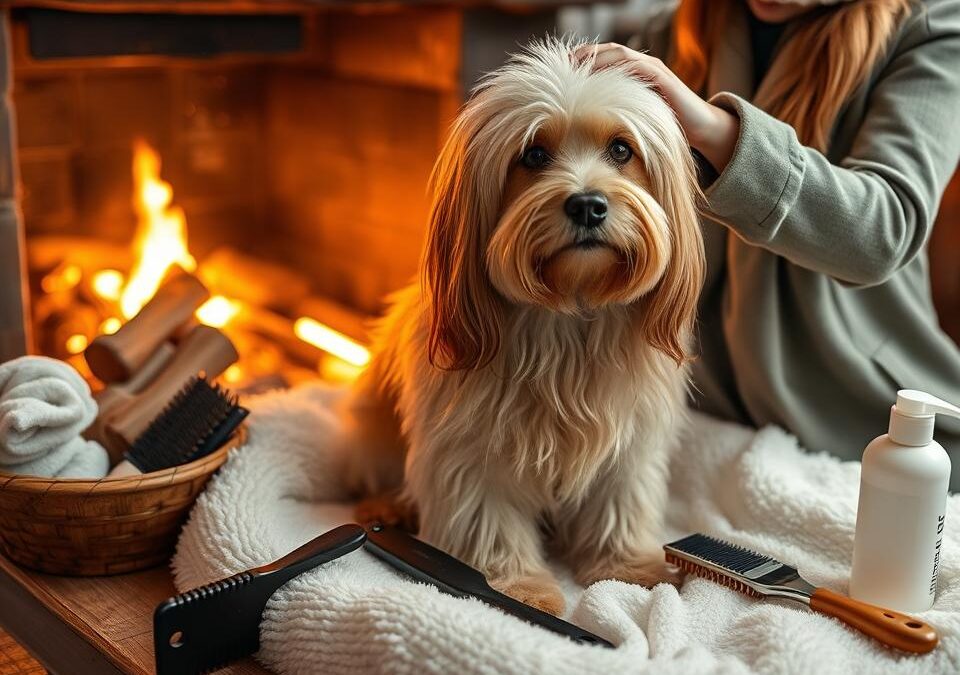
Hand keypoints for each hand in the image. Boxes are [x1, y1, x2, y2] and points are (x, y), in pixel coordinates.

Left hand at [572, 43, 739, 172]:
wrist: (699, 128)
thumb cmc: (666, 122)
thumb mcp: (635, 113)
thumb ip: (617, 107)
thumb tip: (587, 116)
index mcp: (636, 71)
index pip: (606, 56)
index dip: (584, 58)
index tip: (562, 67)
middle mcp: (644, 65)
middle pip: (610, 50)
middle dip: (586, 54)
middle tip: (564, 62)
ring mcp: (654, 69)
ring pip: (621, 55)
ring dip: (598, 57)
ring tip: (578, 64)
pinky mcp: (663, 78)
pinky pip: (637, 67)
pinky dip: (619, 68)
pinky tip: (602, 75)